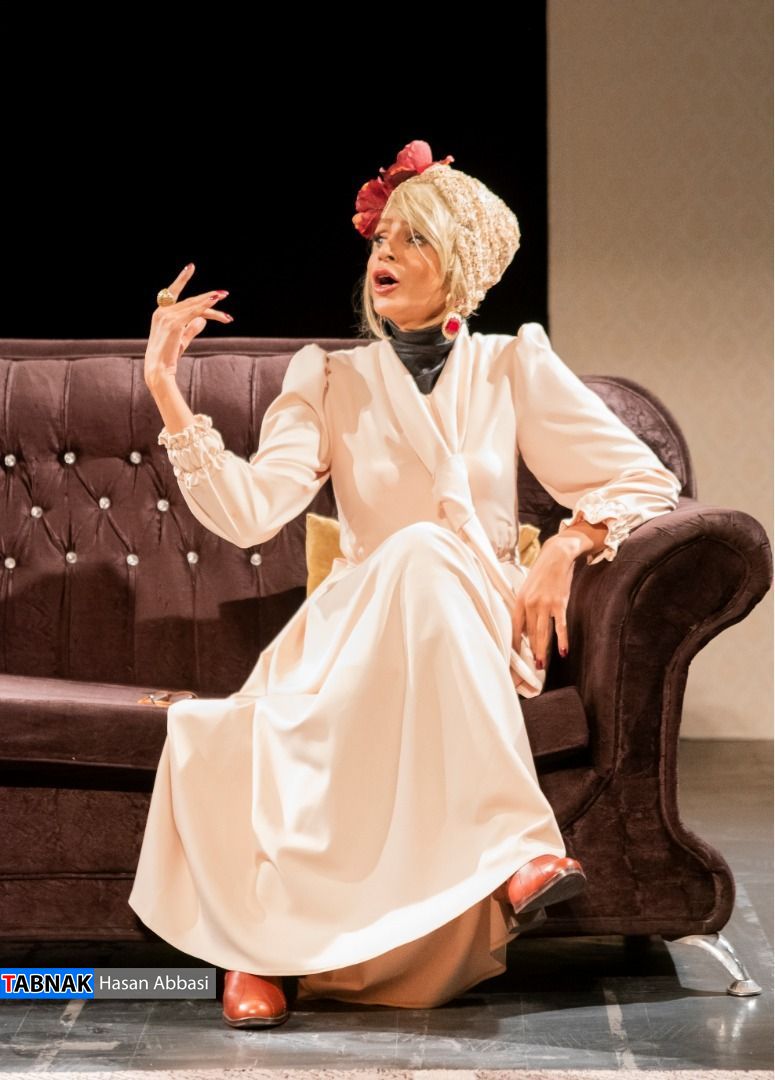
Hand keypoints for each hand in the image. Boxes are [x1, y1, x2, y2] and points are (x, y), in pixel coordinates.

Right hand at [144, 264, 232, 388]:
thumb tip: (203, 320)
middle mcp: (162, 312)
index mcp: (161, 313)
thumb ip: (191, 328)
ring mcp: (167, 316)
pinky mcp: (175, 323)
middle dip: (208, 297)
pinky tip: (215, 301)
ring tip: (224, 296)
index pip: (174, 292)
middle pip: (191, 301)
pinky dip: (205, 305)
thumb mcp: (182, 339)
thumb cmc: (168, 357)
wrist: (158, 370)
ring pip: (195, 306)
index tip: (191, 267)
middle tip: (224, 293)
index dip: (182, 279)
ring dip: (212, 303)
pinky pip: (194, 311)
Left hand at [511, 536, 575, 668]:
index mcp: (519, 601)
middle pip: (528, 634)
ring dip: (542, 650)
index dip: (513, 645)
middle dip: (529, 652)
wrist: (557, 556)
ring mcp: (545, 604)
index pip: (514, 628)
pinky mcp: (559, 603)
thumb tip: (523, 628)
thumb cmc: (541, 574)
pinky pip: (560, 626)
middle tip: (528, 667)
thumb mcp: (527, 589)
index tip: (513, 659)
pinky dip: (562, 639)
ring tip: (541, 665)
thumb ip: (524, 608)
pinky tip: (563, 651)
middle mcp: (530, 604)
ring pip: (542, 633)